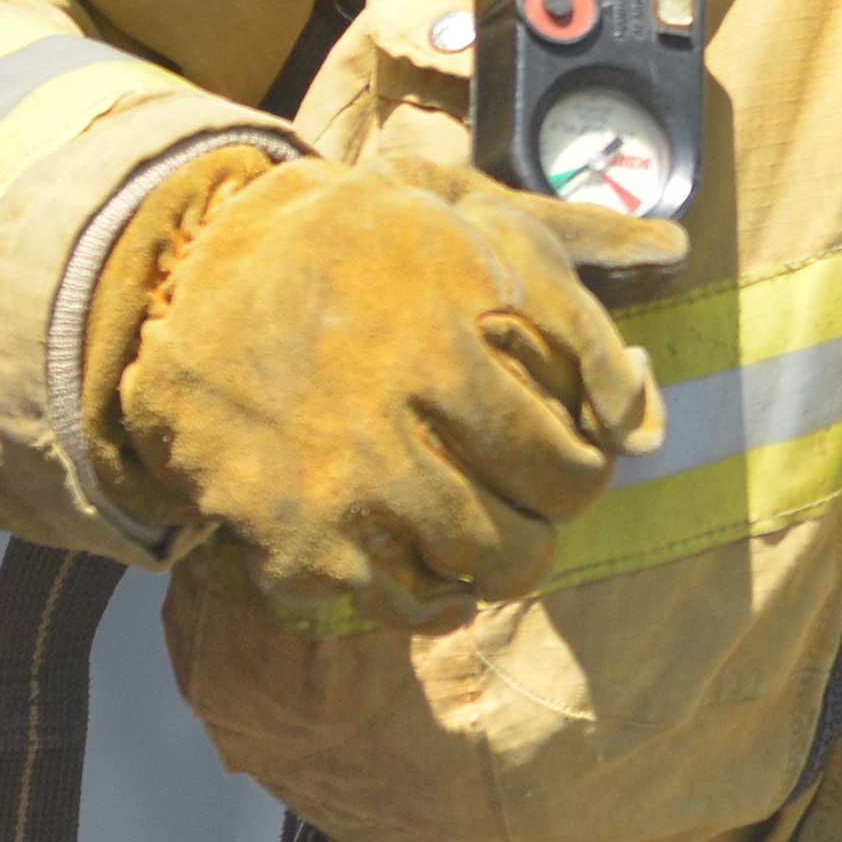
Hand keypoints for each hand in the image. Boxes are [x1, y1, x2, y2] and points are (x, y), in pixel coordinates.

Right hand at [93, 146, 676, 628]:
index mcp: (453, 348)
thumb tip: (649, 413)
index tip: (568, 454)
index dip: (585, 470)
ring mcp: (345, 499)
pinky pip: (395, 608)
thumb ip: (573, 320)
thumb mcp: (470, 234)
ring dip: (492, 561)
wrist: (192, 281)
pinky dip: (419, 594)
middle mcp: (400, 431)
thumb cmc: (358, 248)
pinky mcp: (298, 550)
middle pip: (534, 537)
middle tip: (527, 500)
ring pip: (475, 579)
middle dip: (545, 522)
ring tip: (477, 525)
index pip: (576, 466)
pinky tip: (417, 557)